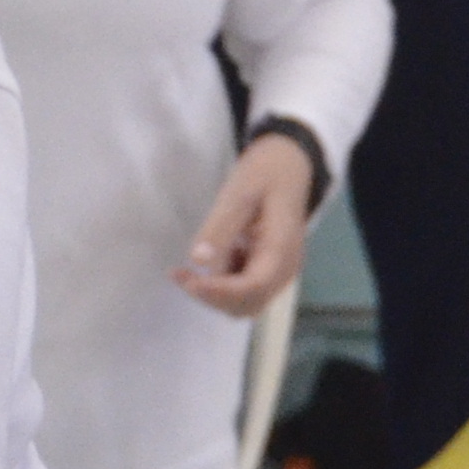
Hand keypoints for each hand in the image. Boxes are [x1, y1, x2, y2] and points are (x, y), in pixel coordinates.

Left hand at [173, 135, 314, 317]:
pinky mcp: (268, 269)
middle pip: (249, 303)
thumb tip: (198, 260)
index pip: (253, 287)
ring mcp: (278, 271)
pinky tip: (206, 262)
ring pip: (245, 302)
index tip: (188, 281)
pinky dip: (221, 285)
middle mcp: (285, 268)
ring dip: (214, 294)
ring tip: (186, 272)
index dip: (219, 292)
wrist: (288, 165)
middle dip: (213, 297)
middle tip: (180, 275)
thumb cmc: (265, 174)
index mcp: (282, 248)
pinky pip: (244, 290)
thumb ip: (220, 226)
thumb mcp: (239, 193)